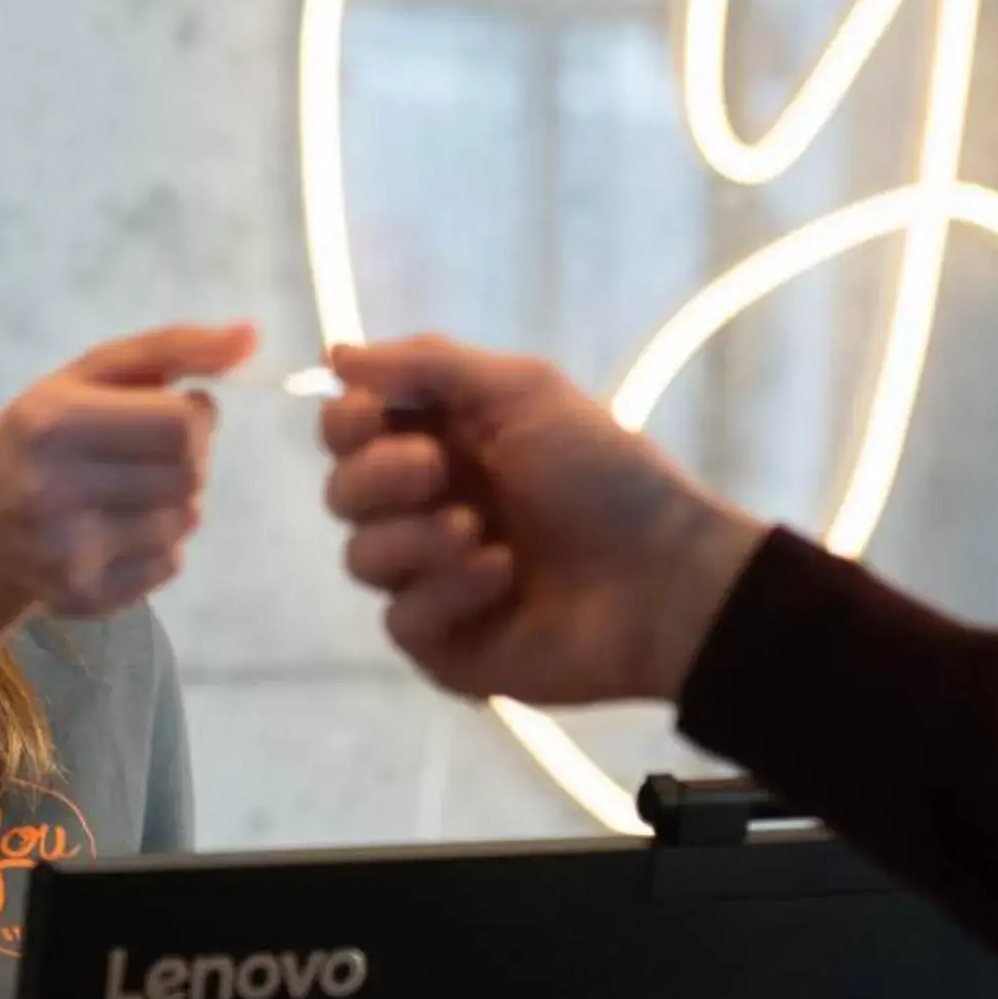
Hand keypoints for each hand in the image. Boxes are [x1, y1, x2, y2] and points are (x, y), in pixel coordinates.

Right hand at [0, 322, 252, 739]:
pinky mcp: (80, 598)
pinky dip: (160, 545)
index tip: (174, 412)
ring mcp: (63, 553)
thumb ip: (176, 348)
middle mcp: (49, 491)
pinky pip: (171, 565)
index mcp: (50, 423)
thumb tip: (253, 335)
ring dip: (175, 501)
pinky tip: (115, 530)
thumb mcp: (93, 374)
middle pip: (190, 476)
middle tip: (148, 454)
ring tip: (125, 491)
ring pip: (186, 521)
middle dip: (188, 459)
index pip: (183, 426)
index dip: (196, 417)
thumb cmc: (44, 433)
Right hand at [320, 336, 767, 705]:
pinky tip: (502, 578)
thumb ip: (429, 365)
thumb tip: (335, 353)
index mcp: (442, 444)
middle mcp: (428, 510)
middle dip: (377, 475)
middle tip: (435, 470)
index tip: (369, 413)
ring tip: (482, 532)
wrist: (662, 574)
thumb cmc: (603, 473)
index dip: (345, 421)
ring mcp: (434, 581)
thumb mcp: (524, 391)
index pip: (349, 431)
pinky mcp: (446, 644)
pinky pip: (401, 619)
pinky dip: (447, 591)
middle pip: (342, 491)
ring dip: (415, 537)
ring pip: (361, 556)